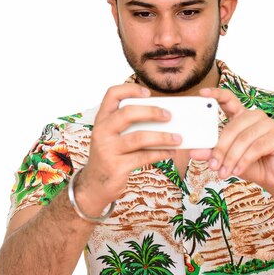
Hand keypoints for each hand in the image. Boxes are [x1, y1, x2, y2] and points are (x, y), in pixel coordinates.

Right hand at [75, 84, 181, 213]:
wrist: (94, 185)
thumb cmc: (111, 155)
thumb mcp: (113, 136)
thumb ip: (129, 125)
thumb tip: (164, 116)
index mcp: (102, 119)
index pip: (112, 94)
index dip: (131, 89)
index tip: (148, 93)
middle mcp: (102, 131)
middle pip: (127, 113)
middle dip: (152, 112)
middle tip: (169, 115)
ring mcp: (107, 149)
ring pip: (139, 137)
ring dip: (163, 137)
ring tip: (178, 138)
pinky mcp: (116, 166)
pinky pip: (144, 157)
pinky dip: (161, 153)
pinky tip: (171, 152)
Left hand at [189, 87, 273, 192]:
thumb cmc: (251, 165)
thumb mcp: (228, 159)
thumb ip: (212, 153)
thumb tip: (193, 151)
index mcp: (242, 117)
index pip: (229, 100)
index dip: (216, 94)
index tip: (202, 93)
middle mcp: (256, 117)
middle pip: (233, 126)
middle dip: (221, 148)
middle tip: (213, 165)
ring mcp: (269, 125)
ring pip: (244, 139)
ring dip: (231, 158)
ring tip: (224, 172)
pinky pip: (256, 147)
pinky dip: (244, 161)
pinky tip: (238, 171)